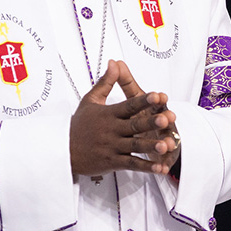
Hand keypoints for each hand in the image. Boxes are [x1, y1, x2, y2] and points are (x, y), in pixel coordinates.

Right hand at [69, 60, 178, 176]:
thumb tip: (114, 62)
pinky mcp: (112, 162)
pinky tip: (159, 168)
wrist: (63, 150)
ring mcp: (113, 147)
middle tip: (166, 119)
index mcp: (109, 114)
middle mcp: (112, 130)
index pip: (129, 106)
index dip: (143, 101)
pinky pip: (131, 164)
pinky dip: (146, 167)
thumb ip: (106, 82)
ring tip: (166, 145)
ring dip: (151, 146)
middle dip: (150, 123)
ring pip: (135, 146)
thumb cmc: (79, 125)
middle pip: (134, 125)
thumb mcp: (90, 100)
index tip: (157, 96)